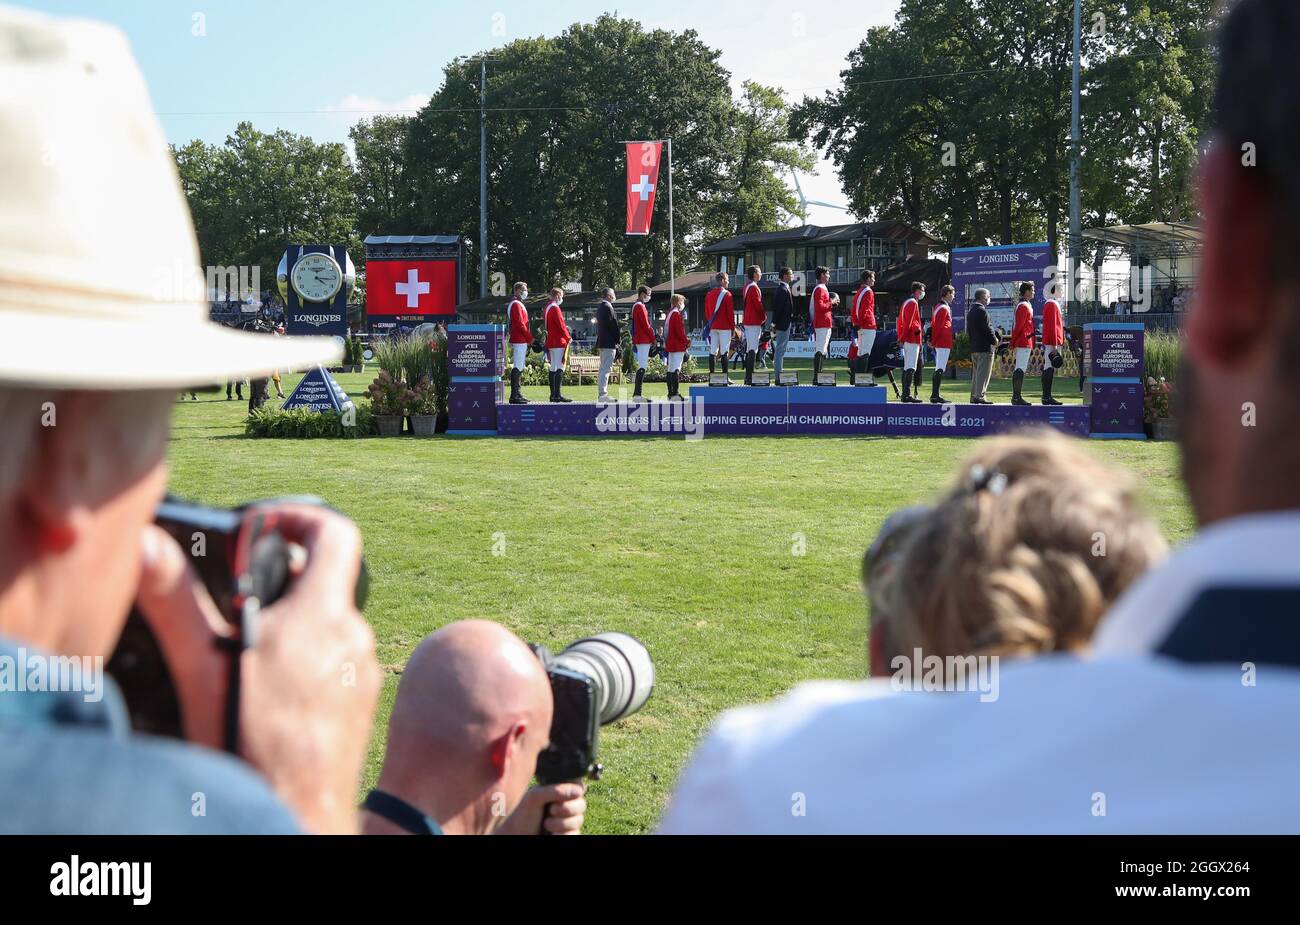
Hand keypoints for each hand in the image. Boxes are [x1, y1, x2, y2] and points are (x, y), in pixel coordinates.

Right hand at [135, 503, 379, 833]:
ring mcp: (362, 674)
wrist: (296, 814)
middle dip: (280, 579)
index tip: (265, 526)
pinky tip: (265, 689)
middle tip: (235, 595)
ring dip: (290, 624)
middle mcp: (354, 638)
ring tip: (243, 648)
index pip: (337, 532)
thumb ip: (175, 601)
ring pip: (328, 626)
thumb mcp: (204, 666)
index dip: (300, 516)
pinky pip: (334, 666)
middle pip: (326, 580)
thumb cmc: (254, 745)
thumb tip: (146, 547)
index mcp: (325, 614)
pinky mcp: (358, 706)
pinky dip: (303, 662)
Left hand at [495, 782, 586, 834]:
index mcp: (559, 791)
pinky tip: (553, 835)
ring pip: (579, 820)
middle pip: (582, 804)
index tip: (558, 798)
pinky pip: (576, 834)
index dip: (573, 793)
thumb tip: (578, 791)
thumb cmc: (522, 816)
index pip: (578, 787)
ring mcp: (567, 821)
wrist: (517, 836)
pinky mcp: (567, 834)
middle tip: (551, 811)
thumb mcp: (535, 797)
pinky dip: (564, 835)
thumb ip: (555, 790)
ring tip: (547, 825)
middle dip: (567, 809)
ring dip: (562, 824)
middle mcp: (565, 805)